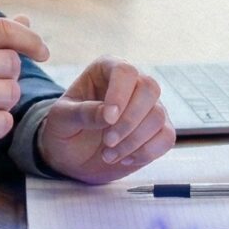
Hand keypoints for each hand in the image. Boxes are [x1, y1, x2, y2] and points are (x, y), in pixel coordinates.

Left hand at [37, 58, 175, 183]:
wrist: (72, 156)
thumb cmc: (64, 129)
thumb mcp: (62, 119)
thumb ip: (83, 113)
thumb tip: (109, 114)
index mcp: (106, 70)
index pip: (125, 71)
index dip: (120, 94)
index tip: (108, 119)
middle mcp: (133, 83)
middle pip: (150, 89)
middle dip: (129, 121)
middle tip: (107, 142)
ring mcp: (148, 107)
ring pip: (158, 116)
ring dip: (133, 141)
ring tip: (108, 155)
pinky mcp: (158, 130)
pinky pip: (167, 137)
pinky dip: (147, 152)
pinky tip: (125, 159)